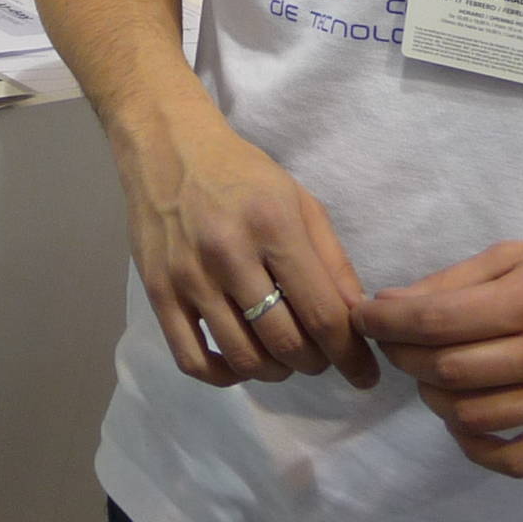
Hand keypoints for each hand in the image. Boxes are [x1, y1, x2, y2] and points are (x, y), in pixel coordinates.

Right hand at [108, 100, 379, 389]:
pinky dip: (223, 376)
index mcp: (273, 225)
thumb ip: (331, 261)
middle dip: (316, 363)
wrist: (166, 145)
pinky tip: (240, 362)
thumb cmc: (241, 172)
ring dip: (276, 371)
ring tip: (283, 357)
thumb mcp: (299, 201)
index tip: (365, 375)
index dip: (351, 355)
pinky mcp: (158, 291)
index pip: (322, 313)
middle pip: (285, 342)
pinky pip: (191, 359)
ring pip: (244, 357)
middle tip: (321, 356)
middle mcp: (228, 253)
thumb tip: (356, 321)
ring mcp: (188, 276)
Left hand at [356, 239, 522, 476]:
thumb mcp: (521, 255)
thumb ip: (455, 281)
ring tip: (431, 377)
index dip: (386, 322)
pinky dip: (475, 447)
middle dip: (403, 358)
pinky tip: (463, 422)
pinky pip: (515, 460)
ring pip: (472, 417)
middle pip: (447, 371)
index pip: (437, 320)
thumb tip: (393, 304)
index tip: (363, 316)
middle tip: (394, 345)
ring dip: (433, 399)